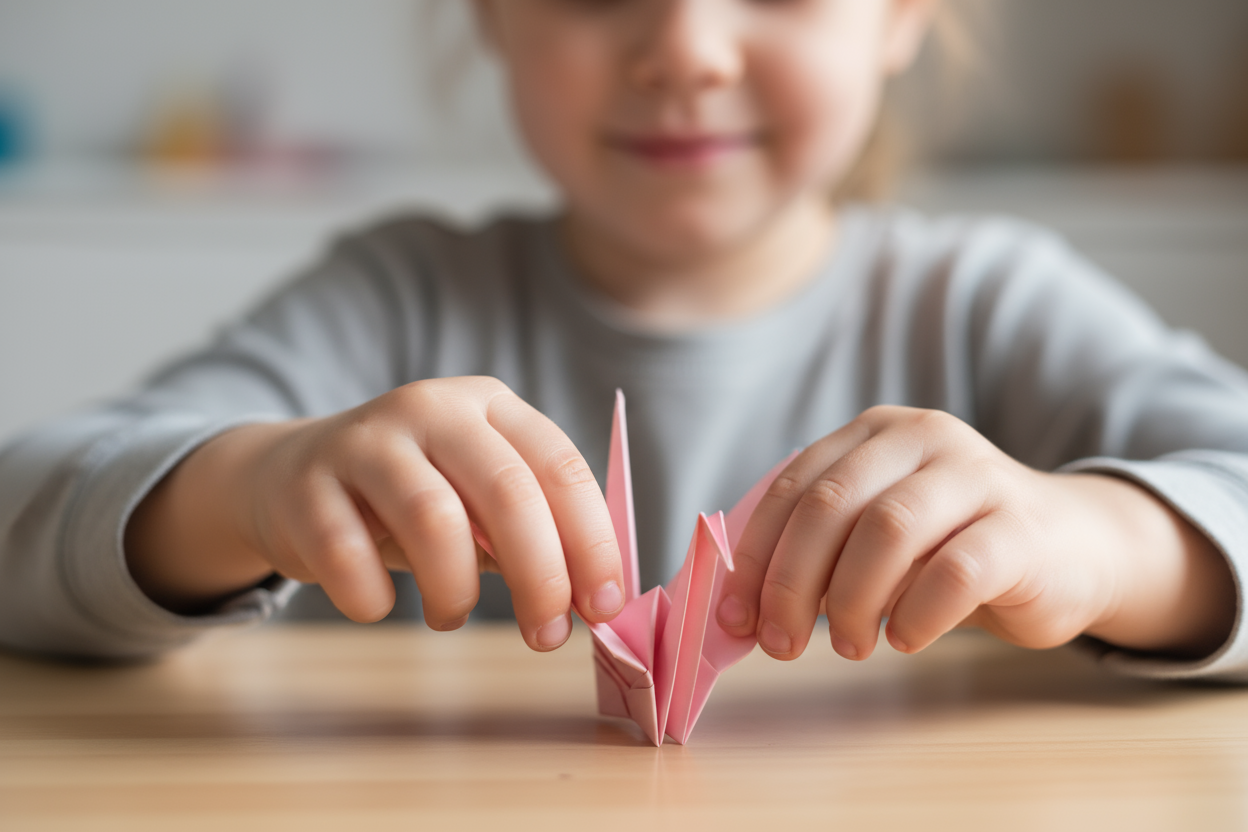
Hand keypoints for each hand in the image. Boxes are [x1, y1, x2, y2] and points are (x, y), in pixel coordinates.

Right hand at [126, 377, 624, 650]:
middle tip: (547, 635)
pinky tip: (378, 603)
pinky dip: (373, 598)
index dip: (591, 541)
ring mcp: (364, 441)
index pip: (560, 466)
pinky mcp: (304, 486)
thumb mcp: (476, 498)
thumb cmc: (409, 498)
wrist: (287, 476)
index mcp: (489, 404)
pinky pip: (347, 554)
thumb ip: (534, 533)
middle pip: (507, 491)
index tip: (604, 606)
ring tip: (451, 615)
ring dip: (456, 591)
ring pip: (434, 520)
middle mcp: (431, 408)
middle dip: (540, 575)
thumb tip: (594, 600)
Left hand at [716, 406, 1234, 661]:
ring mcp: (977, 476)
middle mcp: (923, 438)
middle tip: (780, 642)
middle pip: (832, 505)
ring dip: (850, 599)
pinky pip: (956, 570)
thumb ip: (820, 551)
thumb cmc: (953, 547)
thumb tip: (743, 607)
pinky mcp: (1021, 527)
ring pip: (889, 530)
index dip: (756, 555)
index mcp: (875, 433)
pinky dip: (916, 614)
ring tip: (847, 644)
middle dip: (791, 582)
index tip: (735, 615)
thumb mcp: (878, 536)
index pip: (794, 487)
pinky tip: (905, 639)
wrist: (1072, 548)